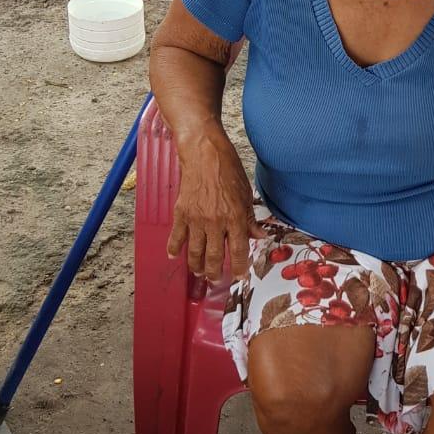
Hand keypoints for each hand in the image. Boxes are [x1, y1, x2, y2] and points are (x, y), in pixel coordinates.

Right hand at [167, 125, 263, 279]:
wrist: (204, 153)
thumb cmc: (228, 169)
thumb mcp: (246, 193)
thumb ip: (250, 218)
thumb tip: (259, 236)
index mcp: (235, 217)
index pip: (238, 250)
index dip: (239, 266)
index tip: (239, 276)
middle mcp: (216, 222)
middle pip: (214, 256)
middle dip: (214, 272)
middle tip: (215, 279)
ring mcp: (196, 219)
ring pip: (195, 251)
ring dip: (196, 265)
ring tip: (198, 273)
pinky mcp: (181, 213)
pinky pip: (177, 236)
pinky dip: (174, 248)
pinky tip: (173, 256)